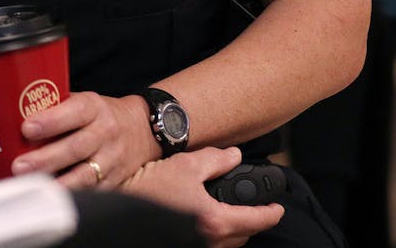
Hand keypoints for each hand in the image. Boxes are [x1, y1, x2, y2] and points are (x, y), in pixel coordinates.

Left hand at [9, 91, 155, 190]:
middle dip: (45, 158)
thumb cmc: (99, 113)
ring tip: (34, 186)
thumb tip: (12, 111)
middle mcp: (105, 132)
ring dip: (58, 182)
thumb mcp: (82, 101)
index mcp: (94, 107)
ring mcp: (112, 159)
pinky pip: (94, 191)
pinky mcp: (115, 179)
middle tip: (19, 165)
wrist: (142, 129)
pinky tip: (54, 197)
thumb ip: (54, 106)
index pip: (73, 113)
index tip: (26, 128)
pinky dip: (74, 195)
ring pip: (85, 174)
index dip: (50, 121)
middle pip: (75, 148)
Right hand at [123, 148, 283, 247]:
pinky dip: (216, 234)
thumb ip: (214, 160)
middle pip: (245, 235)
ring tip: (230, 213)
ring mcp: (196, 246)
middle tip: (254, 208)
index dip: (271, 212)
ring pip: (229, 244)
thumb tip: (234, 156)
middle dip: (253, 222)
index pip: (256, 220)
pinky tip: (205, 221)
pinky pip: (211, 245)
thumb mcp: (184, 165)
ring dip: (234, 230)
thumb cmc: (148, 187)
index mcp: (215, 220)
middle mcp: (210, 240)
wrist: (118, 208)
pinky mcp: (182, 245)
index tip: (277, 207)